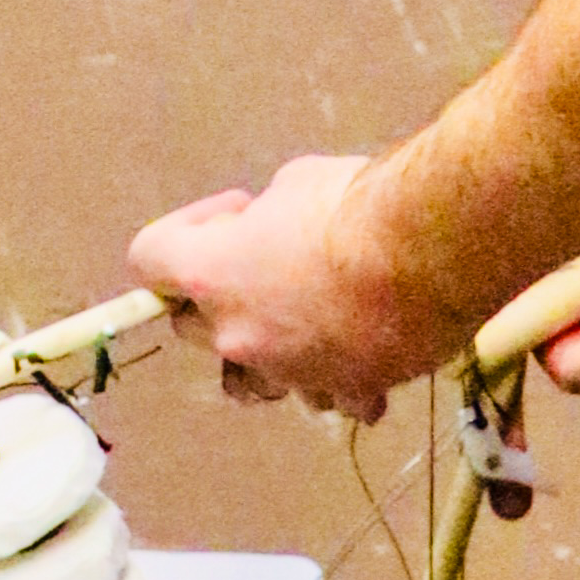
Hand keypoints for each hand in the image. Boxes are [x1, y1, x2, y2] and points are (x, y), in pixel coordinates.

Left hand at [130, 155, 427, 419]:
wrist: (432, 252)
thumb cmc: (355, 204)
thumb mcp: (295, 183)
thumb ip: (268, 217)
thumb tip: (275, 228)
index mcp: (211, 275)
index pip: (147, 259)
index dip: (181, 230)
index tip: (232, 211)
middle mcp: (238, 334)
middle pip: (192, 327)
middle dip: (218, 295)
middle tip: (265, 260)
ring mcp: (292, 372)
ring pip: (256, 380)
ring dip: (271, 352)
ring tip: (310, 316)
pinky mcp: (349, 391)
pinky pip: (332, 395)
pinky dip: (343, 376)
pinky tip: (366, 346)